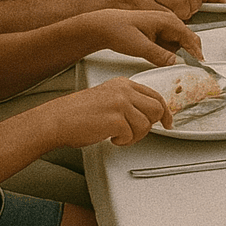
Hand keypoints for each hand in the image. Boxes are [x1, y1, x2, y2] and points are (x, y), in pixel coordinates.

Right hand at [42, 77, 171, 147]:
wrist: (58, 119)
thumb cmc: (78, 113)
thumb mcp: (108, 98)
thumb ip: (128, 102)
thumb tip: (147, 115)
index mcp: (123, 84)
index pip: (155, 95)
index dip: (165, 111)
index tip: (168, 122)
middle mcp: (124, 91)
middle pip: (156, 108)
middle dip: (150, 125)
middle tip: (137, 133)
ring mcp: (120, 104)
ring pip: (145, 124)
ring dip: (135, 136)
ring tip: (119, 136)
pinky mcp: (115, 119)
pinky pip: (131, 135)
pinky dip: (123, 141)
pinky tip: (111, 138)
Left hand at [88, 9, 202, 67]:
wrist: (105, 26)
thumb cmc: (119, 30)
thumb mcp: (139, 46)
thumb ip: (158, 55)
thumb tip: (175, 62)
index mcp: (167, 21)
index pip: (190, 38)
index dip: (197, 54)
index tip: (201, 66)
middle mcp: (169, 23)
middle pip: (189, 41)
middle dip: (192, 55)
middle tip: (191, 71)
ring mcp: (165, 28)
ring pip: (181, 45)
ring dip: (181, 56)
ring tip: (176, 69)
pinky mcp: (160, 35)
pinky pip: (172, 47)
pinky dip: (171, 56)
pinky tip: (164, 63)